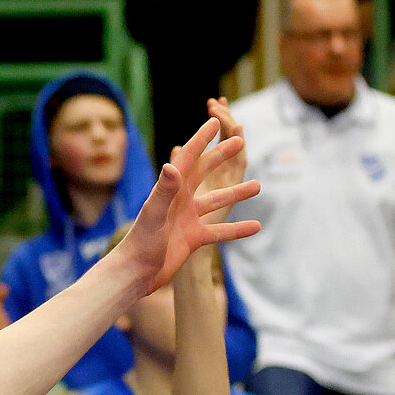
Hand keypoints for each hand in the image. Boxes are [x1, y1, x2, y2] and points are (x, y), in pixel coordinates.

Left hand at [111, 117, 261, 294]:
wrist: (135, 273)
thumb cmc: (139, 243)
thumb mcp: (153, 214)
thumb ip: (163, 190)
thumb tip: (172, 164)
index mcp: (169, 190)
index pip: (187, 158)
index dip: (201, 139)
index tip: (215, 120)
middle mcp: (179, 201)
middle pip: (204, 173)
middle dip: (221, 156)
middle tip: (241, 141)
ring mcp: (188, 219)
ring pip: (217, 202)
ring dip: (237, 194)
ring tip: (258, 186)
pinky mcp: (194, 238)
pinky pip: (220, 231)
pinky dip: (237, 229)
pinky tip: (256, 226)